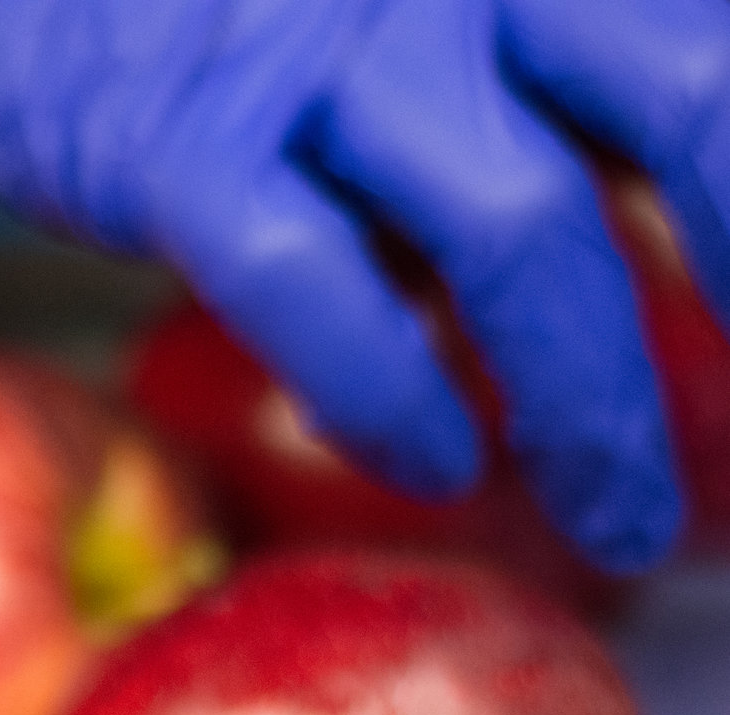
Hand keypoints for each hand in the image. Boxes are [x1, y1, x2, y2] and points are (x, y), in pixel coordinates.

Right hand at [0, 0, 729, 571]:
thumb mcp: (380, 9)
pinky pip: (318, 285)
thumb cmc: (186, 2)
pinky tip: (426, 467)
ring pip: (522, 227)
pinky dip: (390, 396)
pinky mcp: (177, 145)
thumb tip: (646, 226)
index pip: (706, 51)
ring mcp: (314, 44)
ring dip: (594, 405)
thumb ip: (511, 79)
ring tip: (625, 524)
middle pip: (692, 105)